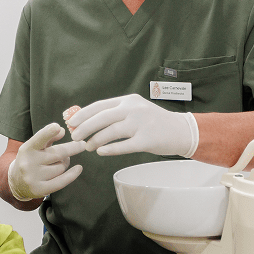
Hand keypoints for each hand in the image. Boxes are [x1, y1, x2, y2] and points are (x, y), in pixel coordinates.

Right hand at [8, 123, 85, 200]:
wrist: (16, 183)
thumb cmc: (30, 160)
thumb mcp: (35, 146)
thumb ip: (48, 137)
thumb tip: (62, 131)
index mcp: (27, 149)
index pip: (38, 139)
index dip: (48, 133)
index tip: (57, 127)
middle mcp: (28, 163)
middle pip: (57, 154)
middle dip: (72, 148)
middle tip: (82, 144)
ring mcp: (33, 177)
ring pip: (61, 167)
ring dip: (65, 163)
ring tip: (60, 162)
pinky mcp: (40, 189)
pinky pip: (61, 181)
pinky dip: (72, 174)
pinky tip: (79, 169)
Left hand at [68, 94, 198, 156]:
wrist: (182, 130)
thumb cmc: (154, 122)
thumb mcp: (136, 109)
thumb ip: (116, 113)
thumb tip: (88, 121)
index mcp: (128, 100)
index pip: (100, 105)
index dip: (84, 114)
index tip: (71, 122)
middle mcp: (134, 109)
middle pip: (102, 117)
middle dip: (85, 127)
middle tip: (74, 136)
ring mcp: (141, 124)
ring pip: (111, 132)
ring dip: (95, 140)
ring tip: (87, 146)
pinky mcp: (147, 140)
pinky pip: (124, 146)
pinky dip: (110, 149)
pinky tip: (101, 152)